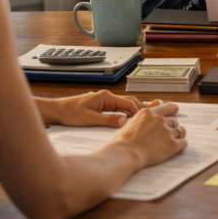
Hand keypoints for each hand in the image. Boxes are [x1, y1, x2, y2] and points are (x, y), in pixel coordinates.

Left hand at [39, 91, 155, 127]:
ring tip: (153, 111)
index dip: (140, 111)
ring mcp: (105, 100)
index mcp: (106, 97)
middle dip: (144, 108)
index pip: (128, 104)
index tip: (151, 117)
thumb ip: (108, 120)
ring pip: (126, 104)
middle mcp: (107, 96)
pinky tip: (135, 115)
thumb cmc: (70, 114)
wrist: (57, 110)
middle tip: (160, 111)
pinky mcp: (102, 105)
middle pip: (130, 102)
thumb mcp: (89, 119)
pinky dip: (129, 110)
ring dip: (138, 109)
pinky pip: (119, 107)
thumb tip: (124, 121)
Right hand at [113, 102, 188, 167]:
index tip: (175, 110)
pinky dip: (180, 146)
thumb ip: (142, 120)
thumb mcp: (130, 123)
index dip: (173, 109)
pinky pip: (183, 143)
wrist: (126, 154)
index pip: (168, 107)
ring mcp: (167, 132)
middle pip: (174, 121)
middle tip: (165, 135)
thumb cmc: (123, 142)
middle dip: (171, 127)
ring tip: (170, 142)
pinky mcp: (172, 145)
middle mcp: (160, 120)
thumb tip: (146, 121)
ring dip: (177, 136)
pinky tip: (175, 149)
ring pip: (181, 131)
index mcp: (149, 113)